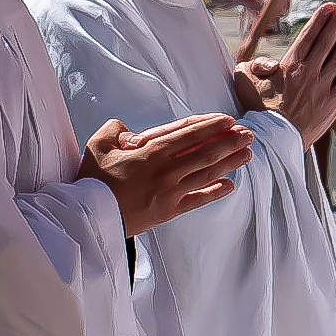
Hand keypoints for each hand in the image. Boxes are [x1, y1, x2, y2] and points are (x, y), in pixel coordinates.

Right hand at [81, 112, 254, 235]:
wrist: (88, 216)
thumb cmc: (92, 178)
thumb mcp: (99, 144)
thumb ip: (118, 129)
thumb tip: (134, 135)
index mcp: (151, 152)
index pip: (189, 134)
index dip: (211, 126)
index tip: (228, 120)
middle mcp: (166, 171)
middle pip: (206, 153)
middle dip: (230, 142)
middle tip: (247, 134)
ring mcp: (170, 193)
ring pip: (207, 175)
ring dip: (230, 163)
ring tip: (247, 154)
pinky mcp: (169, 211)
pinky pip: (198, 200)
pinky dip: (216, 192)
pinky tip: (230, 185)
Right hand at [230, 2, 335, 144]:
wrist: (274, 138)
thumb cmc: (257, 109)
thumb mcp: (244, 80)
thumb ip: (254, 64)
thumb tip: (271, 61)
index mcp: (290, 65)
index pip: (309, 36)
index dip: (320, 19)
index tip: (329, 6)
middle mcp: (309, 72)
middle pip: (328, 42)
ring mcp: (323, 87)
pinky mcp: (333, 103)